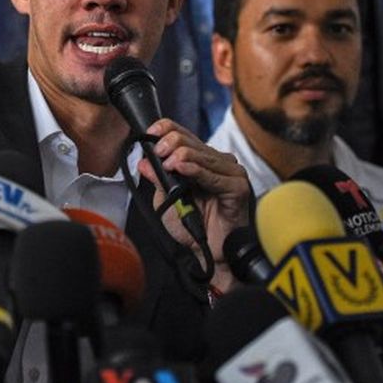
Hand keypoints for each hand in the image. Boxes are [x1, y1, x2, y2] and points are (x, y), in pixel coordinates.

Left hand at [137, 119, 250, 291]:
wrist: (207, 253)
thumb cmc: (191, 226)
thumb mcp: (166, 200)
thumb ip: (158, 180)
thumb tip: (144, 162)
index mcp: (200, 160)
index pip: (184, 134)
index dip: (166, 129)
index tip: (150, 133)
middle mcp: (217, 162)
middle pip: (192, 141)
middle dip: (172, 143)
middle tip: (158, 151)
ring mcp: (230, 173)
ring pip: (203, 156)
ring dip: (183, 155)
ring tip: (168, 161)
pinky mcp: (239, 187)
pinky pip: (215, 176)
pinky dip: (197, 171)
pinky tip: (183, 168)